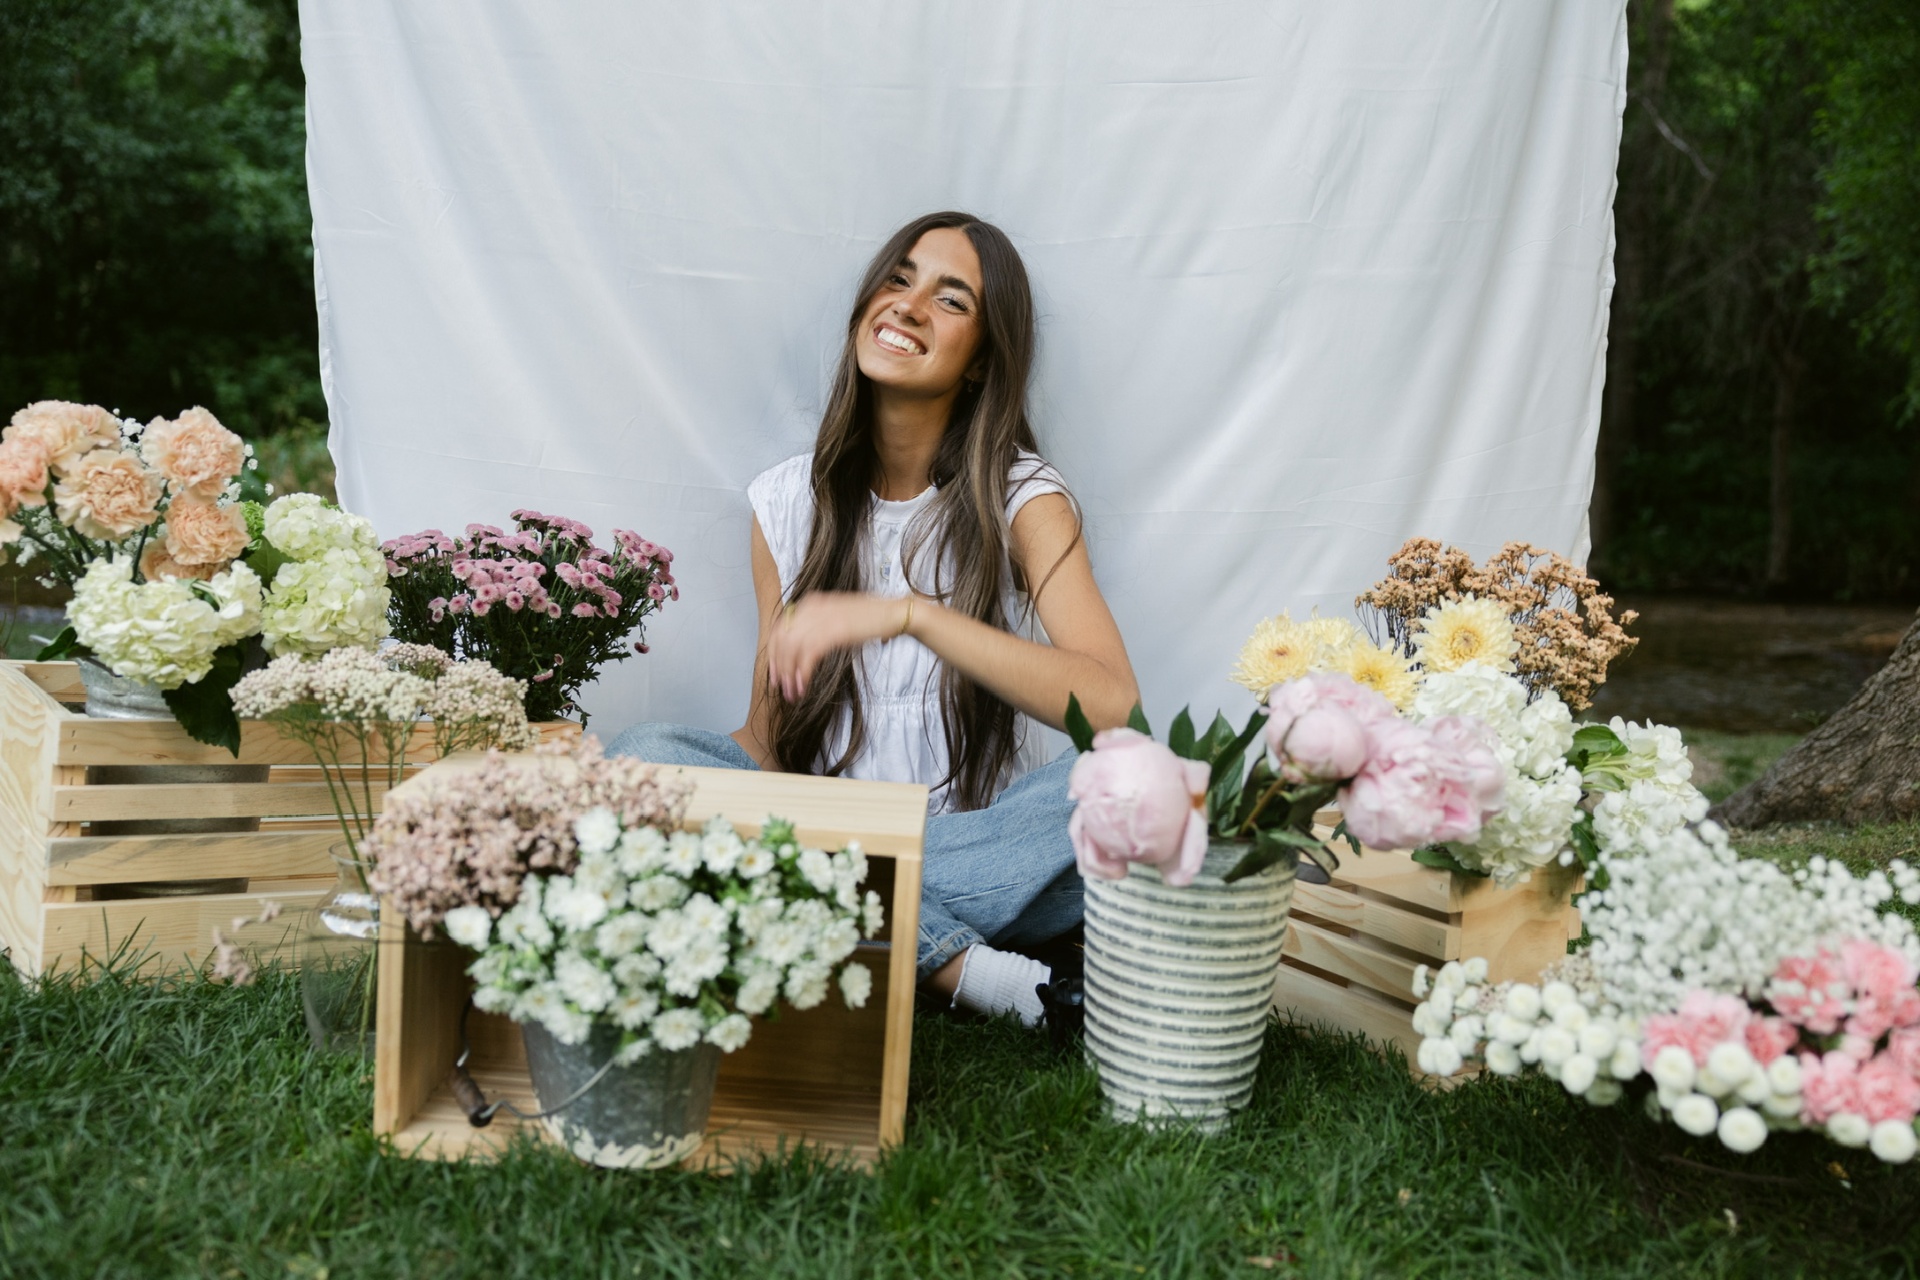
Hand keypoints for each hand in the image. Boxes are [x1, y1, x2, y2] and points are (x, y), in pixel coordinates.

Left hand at [766, 591, 913, 701]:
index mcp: (809, 603)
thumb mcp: (835, 616)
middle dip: (779, 668)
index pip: (779, 629)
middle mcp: (812, 608)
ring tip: (793, 693)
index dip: (773, 654)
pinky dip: (803, 672)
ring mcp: (823, 618)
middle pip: (782, 641)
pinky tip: (803, 686)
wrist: (892, 613)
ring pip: (792, 649)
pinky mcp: (835, 630)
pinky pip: (809, 654)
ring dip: (790, 675)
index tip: (775, 674)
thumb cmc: (867, 619)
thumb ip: (815, 626)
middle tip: (782, 689)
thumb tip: (797, 650)